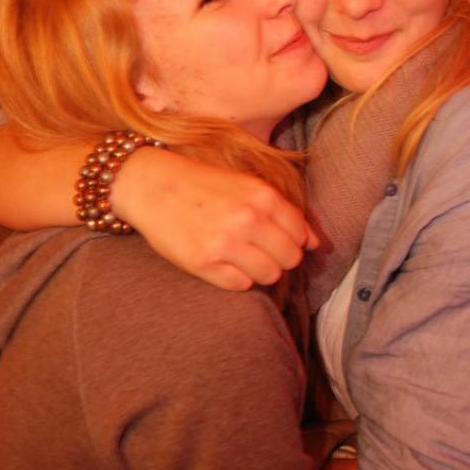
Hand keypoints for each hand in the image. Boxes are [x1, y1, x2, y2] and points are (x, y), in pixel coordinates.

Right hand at [114, 147, 318, 289]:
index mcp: (263, 196)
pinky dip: (237, 278)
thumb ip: (282, 211)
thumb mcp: (247, 185)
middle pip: (290, 259)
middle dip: (280, 259)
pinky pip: (241, 285)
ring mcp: (226, 242)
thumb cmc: (203, 185)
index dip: (293, 242)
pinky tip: (224, 263)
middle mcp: (248, 219)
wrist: (152, 184)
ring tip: (242, 258)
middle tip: (260, 251)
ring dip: (260, 271)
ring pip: (269, 275)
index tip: (277, 241)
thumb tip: (316, 244)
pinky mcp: (204, 262)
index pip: (301, 235)